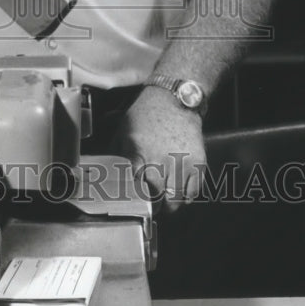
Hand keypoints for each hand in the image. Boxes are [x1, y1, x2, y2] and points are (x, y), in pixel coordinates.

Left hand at [110, 86, 205, 212]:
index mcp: (139, 152)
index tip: (132, 202)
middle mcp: (160, 159)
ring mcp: (181, 162)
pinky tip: (178, 190)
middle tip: (149, 205)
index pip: (134, 189)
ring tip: (164, 199)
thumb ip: (116, 153)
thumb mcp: (123, 130)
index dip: (133, 199)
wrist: (174, 99)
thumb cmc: (146, 113)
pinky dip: (185, 196)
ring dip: (169, 204)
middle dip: (152, 206)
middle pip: (156, 199)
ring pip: (175, 201)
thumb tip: (106, 173)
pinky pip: (193, 193)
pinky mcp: (198, 163)